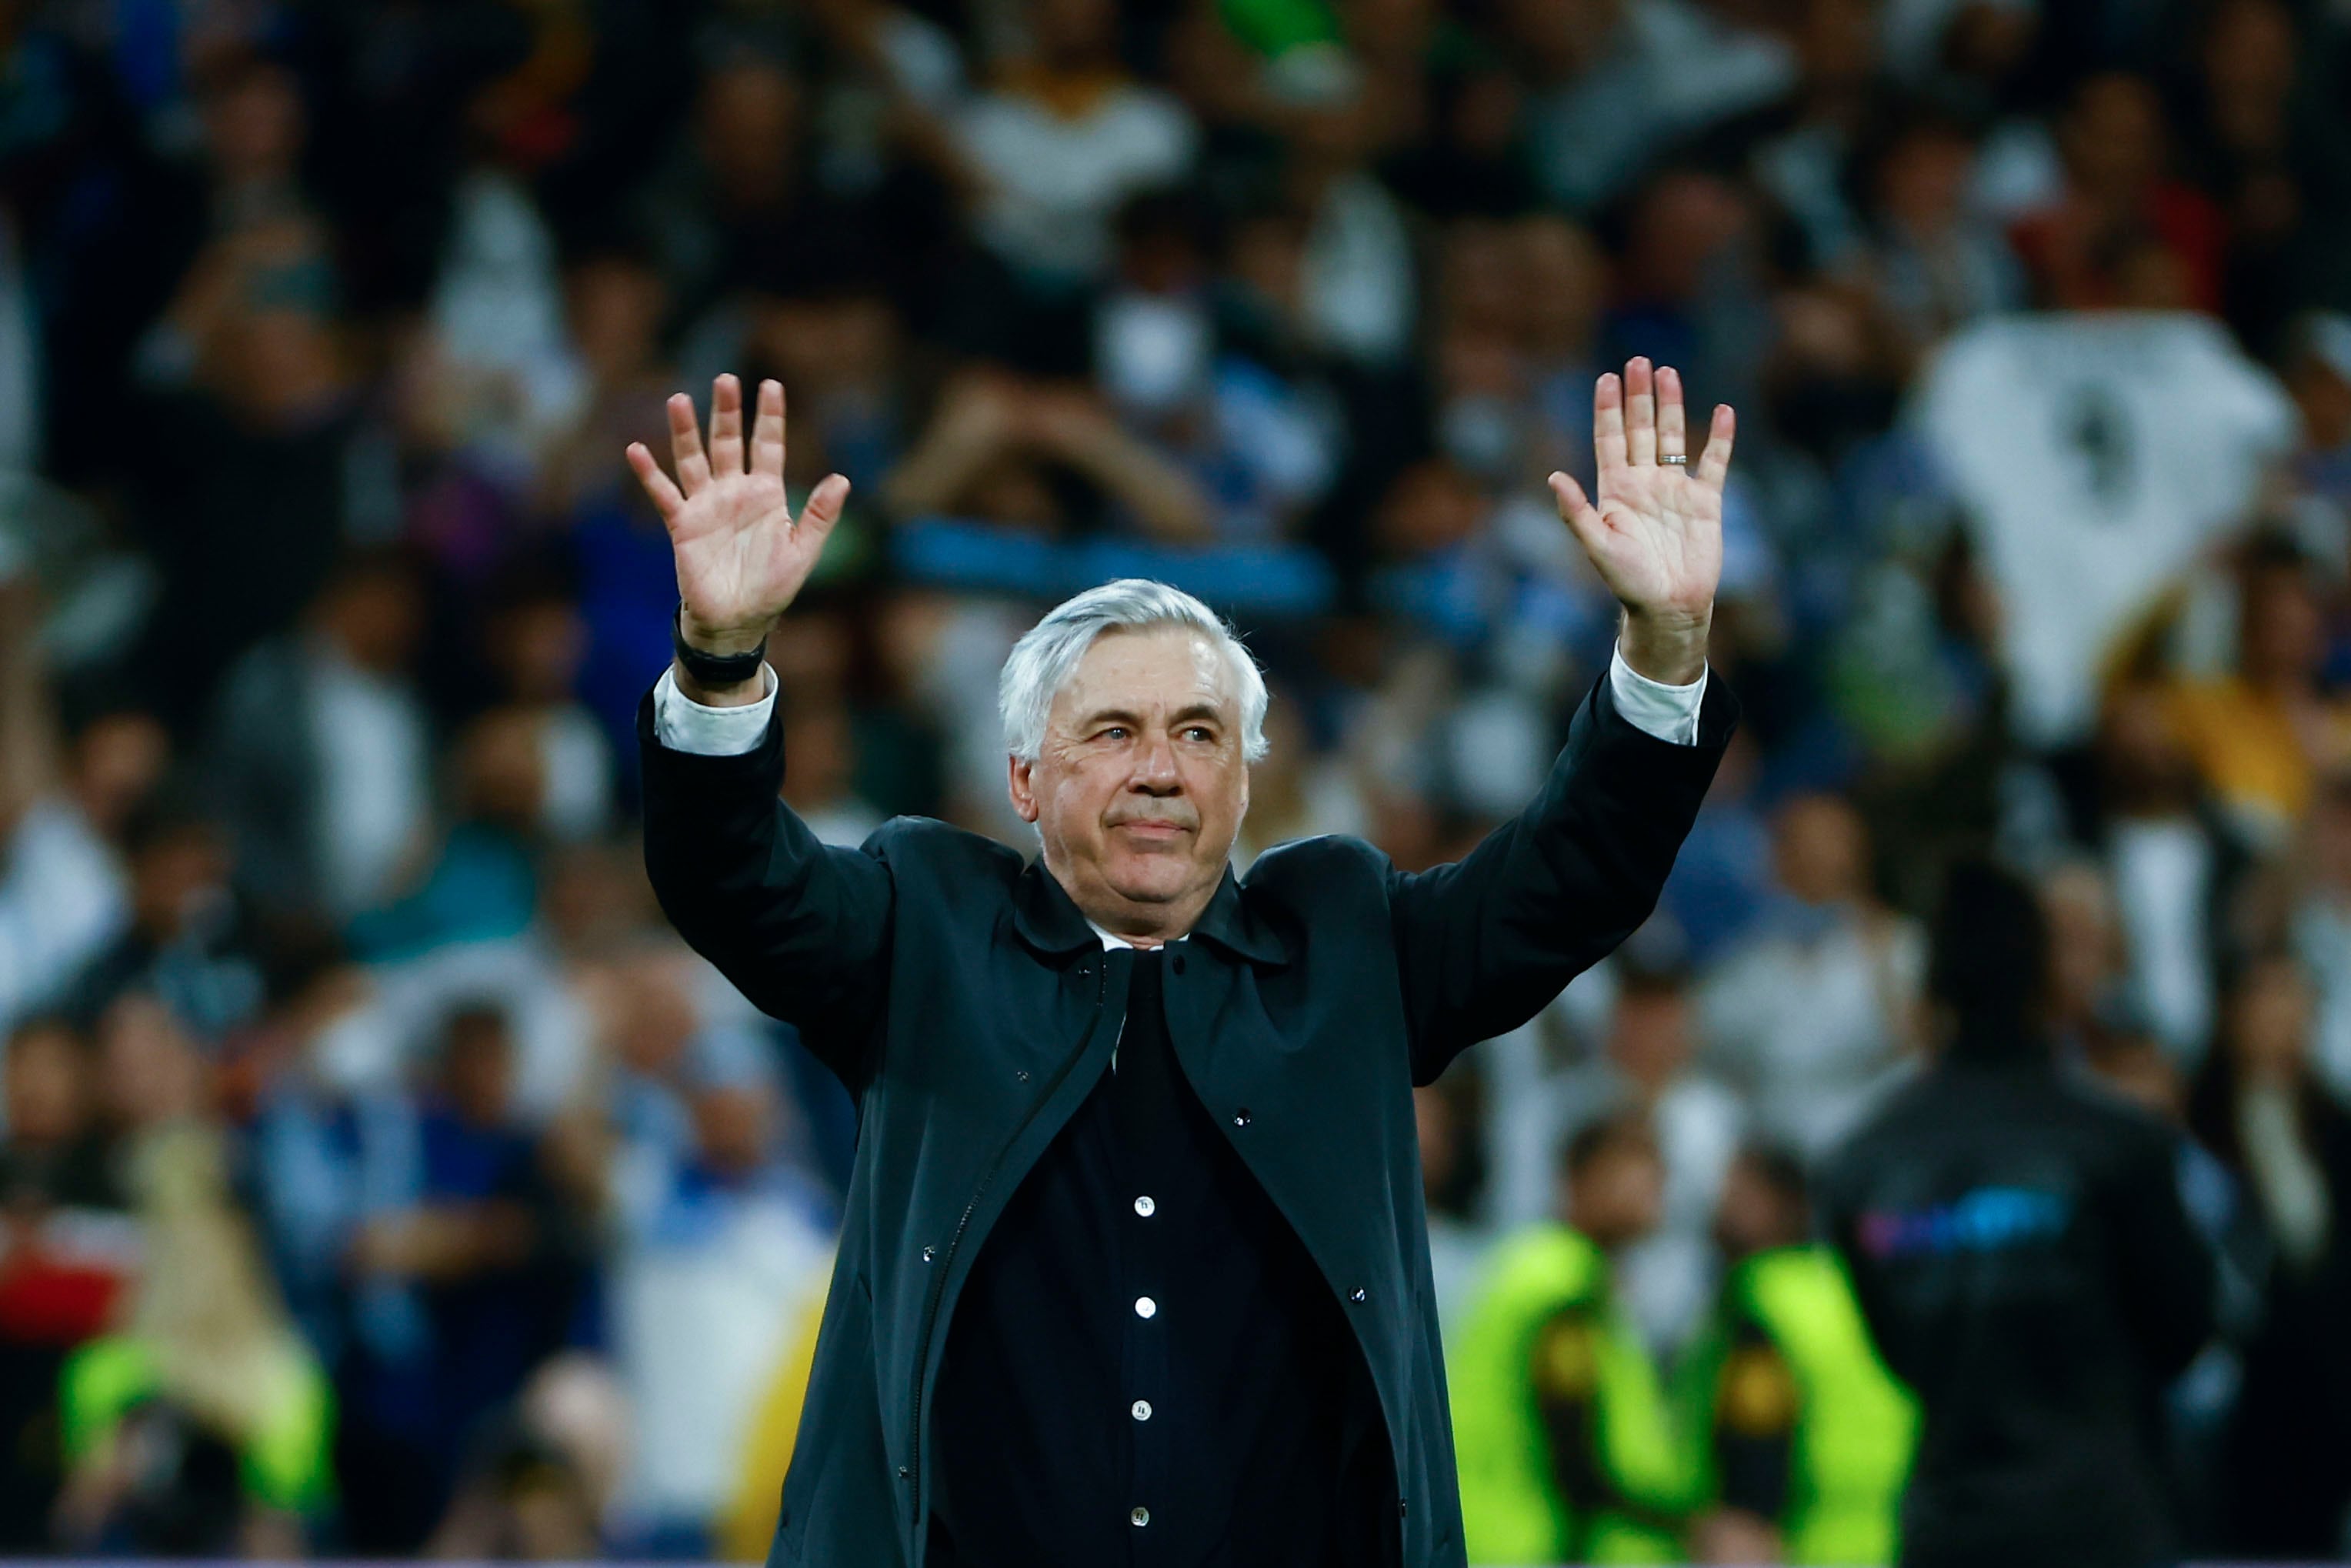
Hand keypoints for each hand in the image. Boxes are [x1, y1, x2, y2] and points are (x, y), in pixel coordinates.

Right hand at [627, 374, 848, 656]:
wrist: (738, 620)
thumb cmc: (773, 587)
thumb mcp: (803, 551)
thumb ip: (820, 515)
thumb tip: (841, 479)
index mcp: (767, 494)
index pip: (769, 446)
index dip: (770, 417)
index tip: (771, 385)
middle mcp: (734, 491)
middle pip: (729, 442)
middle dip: (727, 412)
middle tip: (725, 379)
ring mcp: (706, 505)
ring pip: (694, 459)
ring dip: (685, 432)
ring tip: (678, 400)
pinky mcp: (683, 525)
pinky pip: (664, 494)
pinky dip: (650, 473)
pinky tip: (637, 450)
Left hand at [1550, 357, 1733, 683]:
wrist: (1669, 606)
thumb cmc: (1628, 581)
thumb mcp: (1597, 546)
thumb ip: (1576, 512)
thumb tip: (1554, 476)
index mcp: (1615, 490)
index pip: (1610, 439)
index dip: (1607, 409)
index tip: (1606, 377)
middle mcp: (1644, 483)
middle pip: (1641, 429)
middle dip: (1638, 396)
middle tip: (1638, 361)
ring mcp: (1675, 489)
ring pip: (1673, 437)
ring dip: (1671, 406)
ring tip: (1667, 373)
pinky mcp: (1706, 501)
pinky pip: (1714, 463)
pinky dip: (1719, 438)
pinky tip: (1722, 412)